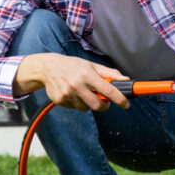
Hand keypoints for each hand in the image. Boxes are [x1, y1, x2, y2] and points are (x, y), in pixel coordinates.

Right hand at [13, 53, 129, 110]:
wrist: (48, 68)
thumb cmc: (73, 65)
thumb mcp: (91, 65)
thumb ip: (109, 73)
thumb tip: (125, 80)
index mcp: (87, 75)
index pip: (107, 90)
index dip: (119, 99)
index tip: (126, 104)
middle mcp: (77, 85)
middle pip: (97, 105)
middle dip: (104, 105)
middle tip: (104, 101)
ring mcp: (67, 94)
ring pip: (86, 108)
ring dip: (88, 103)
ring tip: (83, 92)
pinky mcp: (60, 100)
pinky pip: (75, 108)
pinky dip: (77, 103)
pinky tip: (73, 93)